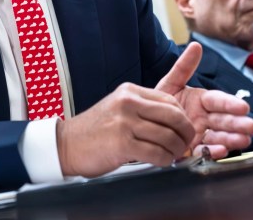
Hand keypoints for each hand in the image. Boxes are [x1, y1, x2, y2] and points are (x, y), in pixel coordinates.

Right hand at [56, 85, 194, 177]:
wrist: (67, 144)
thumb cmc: (96, 130)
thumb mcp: (119, 108)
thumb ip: (144, 109)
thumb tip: (177, 121)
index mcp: (129, 91)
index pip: (169, 100)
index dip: (182, 118)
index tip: (183, 130)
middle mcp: (128, 102)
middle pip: (173, 116)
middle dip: (185, 133)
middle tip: (185, 144)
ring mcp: (124, 122)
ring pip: (168, 136)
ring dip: (176, 150)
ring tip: (173, 155)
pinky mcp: (121, 144)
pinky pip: (156, 153)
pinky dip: (164, 160)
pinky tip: (161, 162)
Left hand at [156, 42, 252, 158]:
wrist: (145, 122)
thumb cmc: (160, 102)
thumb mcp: (170, 84)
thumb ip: (183, 67)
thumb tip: (196, 45)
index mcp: (202, 101)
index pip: (218, 101)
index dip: (230, 104)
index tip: (243, 107)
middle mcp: (205, 118)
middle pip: (224, 120)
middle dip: (238, 124)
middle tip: (251, 126)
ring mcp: (201, 135)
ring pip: (219, 136)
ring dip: (232, 138)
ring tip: (244, 140)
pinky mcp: (193, 151)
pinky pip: (205, 152)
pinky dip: (213, 152)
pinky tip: (222, 151)